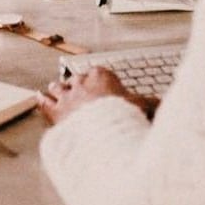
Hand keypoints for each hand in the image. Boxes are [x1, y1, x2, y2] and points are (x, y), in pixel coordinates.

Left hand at [37, 67, 158, 124]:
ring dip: (59, 88)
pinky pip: (43, 100)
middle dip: (78, 84)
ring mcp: (66, 95)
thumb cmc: (121, 117)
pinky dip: (41, 98)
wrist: (100, 132)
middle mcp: (81, 81)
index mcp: (101, 76)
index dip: (100, 81)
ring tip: (58, 88)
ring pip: (58, 86)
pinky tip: (39, 96)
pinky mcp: (54, 110)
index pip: (98, 73)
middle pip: (77, 79)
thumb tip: (165, 104)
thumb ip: (151, 104)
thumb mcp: (141, 107)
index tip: (102, 86)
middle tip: (81, 91)